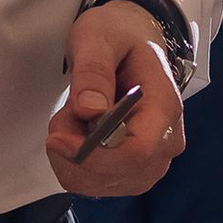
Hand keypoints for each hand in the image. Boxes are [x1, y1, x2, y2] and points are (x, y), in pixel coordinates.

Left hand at [47, 0, 184, 201]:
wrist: (130, 42)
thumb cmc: (118, 37)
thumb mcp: (99, 38)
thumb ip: (94, 71)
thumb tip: (90, 110)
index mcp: (165, 108)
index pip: (136, 152)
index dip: (93, 155)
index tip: (57, 138)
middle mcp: (165, 142)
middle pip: (117, 173)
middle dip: (74, 153)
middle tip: (64, 114)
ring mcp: (150, 161)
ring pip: (100, 184)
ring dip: (70, 158)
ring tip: (73, 118)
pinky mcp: (131, 171)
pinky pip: (94, 184)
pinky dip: (72, 165)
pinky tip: (75, 135)